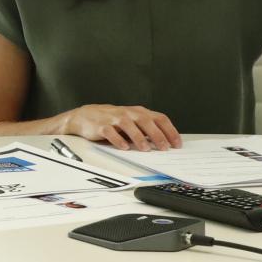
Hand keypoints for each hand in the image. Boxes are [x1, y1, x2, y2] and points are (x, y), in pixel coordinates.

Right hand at [62, 104, 180, 150]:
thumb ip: (146, 129)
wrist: (85, 116)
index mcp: (139, 112)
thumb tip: (163, 143)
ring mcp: (114, 118)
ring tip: (145, 149)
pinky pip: (111, 132)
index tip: (177, 144)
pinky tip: (124, 148)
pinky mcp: (101, 126)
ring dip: (139, 137)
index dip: (170, 131)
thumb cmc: (112, 121)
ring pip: (129, 125)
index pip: (159, 118)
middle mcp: (128, 113)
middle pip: (146, 121)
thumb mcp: (132, 122)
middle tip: (164, 148)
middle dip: (157, 135)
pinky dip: (118, 140)